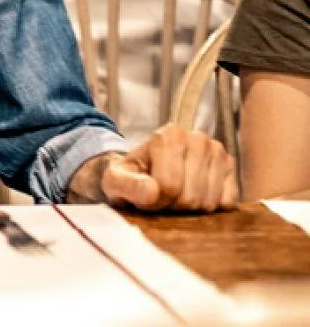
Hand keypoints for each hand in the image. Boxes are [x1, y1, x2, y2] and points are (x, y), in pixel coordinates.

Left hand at [100, 124, 238, 211]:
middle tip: (161, 197)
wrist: (146, 173)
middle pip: (191, 197)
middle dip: (173, 206)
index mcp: (169, 135)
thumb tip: (151, 191)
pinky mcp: (230, 169)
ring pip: (209, 202)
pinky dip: (210, 208)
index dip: (155, 201)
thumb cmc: (130, 177)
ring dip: (191, 210)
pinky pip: (227, 203)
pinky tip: (194, 196)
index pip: (169, 186)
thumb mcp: (115, 181)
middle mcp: (197, 138)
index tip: (145, 194)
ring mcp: (217, 152)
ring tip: (175, 196)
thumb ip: (126, 185)